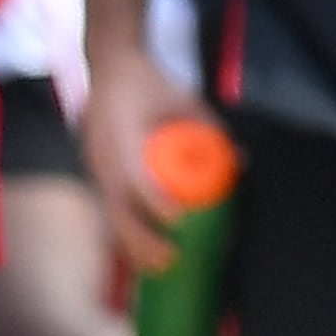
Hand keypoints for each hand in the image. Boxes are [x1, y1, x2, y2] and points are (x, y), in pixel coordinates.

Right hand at [81, 46, 210, 275]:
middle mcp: (102, 157)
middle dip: (141, 239)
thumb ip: (212, 129)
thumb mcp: (185, 99)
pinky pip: (108, 209)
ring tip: (157, 269)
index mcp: (120, 135)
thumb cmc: (149, 82)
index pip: (134, 176)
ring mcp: (94, 167)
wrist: (110, 66)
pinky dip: (124, 233)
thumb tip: (242, 161)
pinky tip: (140, 254)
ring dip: (130, 245)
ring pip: (109, 215)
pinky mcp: (95, 173)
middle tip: (170, 260)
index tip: (176, 219)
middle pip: (117, 209)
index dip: (154, 200)